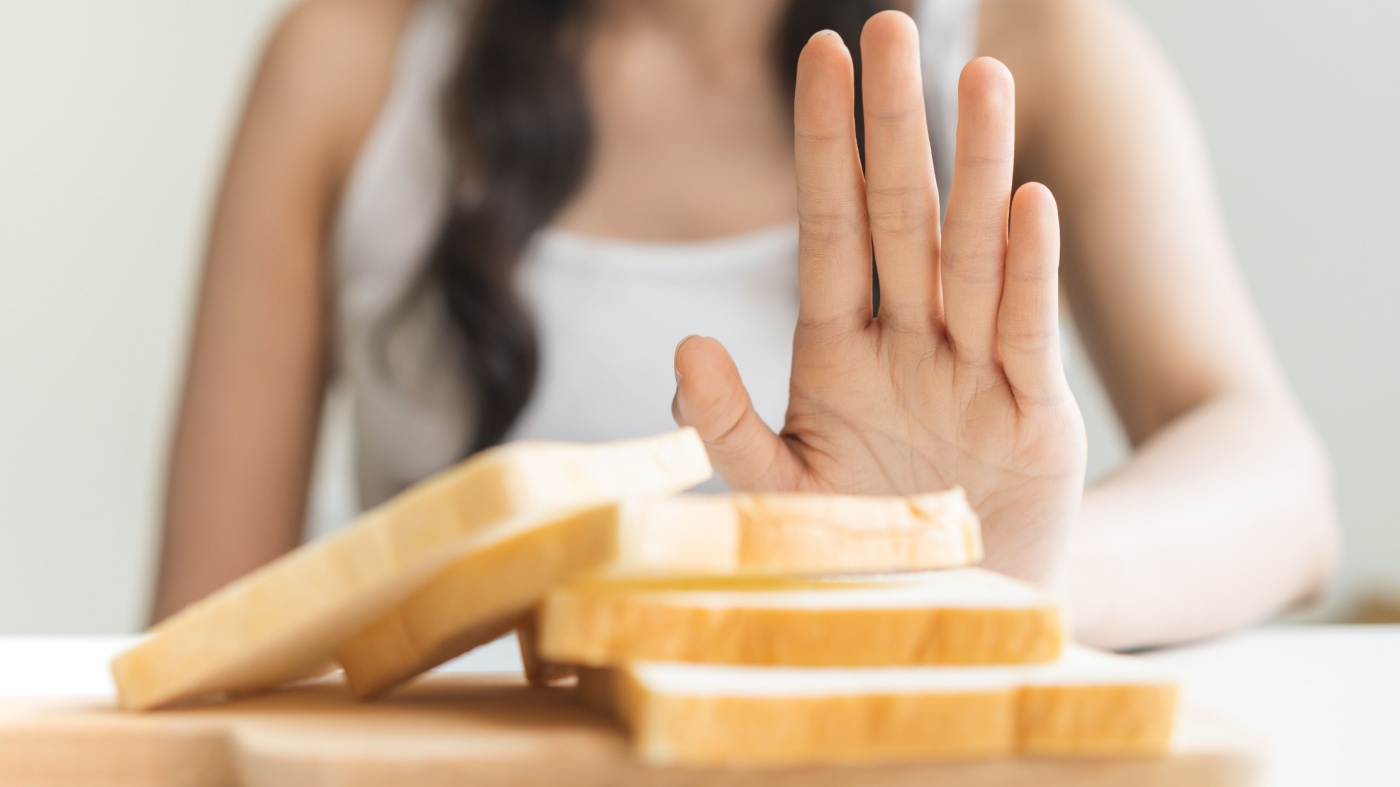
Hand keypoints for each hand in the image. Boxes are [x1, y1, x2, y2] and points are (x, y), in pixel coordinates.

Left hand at [672, 12, 1086, 585]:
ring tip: (977, 80)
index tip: (818, 57)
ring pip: (972, 254)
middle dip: (892, 127)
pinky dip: (1027, 271)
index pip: (829, 230)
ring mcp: (975, 372)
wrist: (954, 617)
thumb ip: (731, 428)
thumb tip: (686, 346)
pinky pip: (1026, 331)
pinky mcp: (1037, 416)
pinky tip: (1028, 200)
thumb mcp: (782, 496)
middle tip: (887, 26)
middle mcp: (909, 344)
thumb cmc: (862, 554)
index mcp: (838, 354)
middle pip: (900, 218)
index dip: (824, 146)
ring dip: (974, 169)